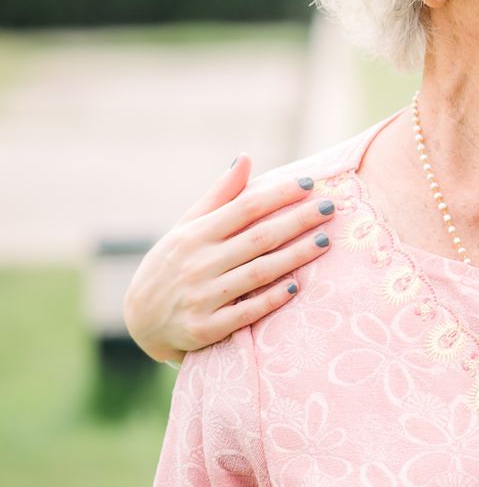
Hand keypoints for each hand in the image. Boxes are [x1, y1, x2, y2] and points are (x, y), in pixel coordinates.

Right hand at [122, 155, 337, 363]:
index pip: (245, 208)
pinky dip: (270, 299)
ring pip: (258, 273)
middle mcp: (197, 264)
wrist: (139, 320)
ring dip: (295, 256)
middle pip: (258, 238)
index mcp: (194, 235)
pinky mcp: (205, 328)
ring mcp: (201, 297)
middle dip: (298, 221)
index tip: (310, 183)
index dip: (279, 194)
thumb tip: (245, 158)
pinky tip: (296, 287)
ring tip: (325, 241)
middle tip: (331, 208)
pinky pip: (245, 313)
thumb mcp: (186, 228)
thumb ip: (219, 196)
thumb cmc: (173, 265)